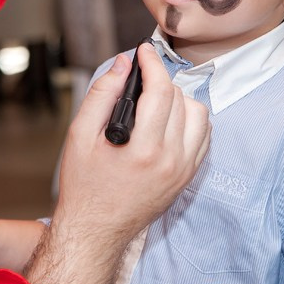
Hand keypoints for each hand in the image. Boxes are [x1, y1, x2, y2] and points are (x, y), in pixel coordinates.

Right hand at [26, 44, 208, 283]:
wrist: (95, 231)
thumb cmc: (83, 187)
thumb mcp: (79, 136)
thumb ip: (102, 95)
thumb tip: (123, 64)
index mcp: (145, 150)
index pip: (162, 91)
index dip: (152, 64)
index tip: (143, 51)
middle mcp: (172, 161)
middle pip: (181, 99)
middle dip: (160, 81)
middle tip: (139, 80)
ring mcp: (184, 171)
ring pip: (200, 115)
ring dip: (179, 100)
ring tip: (154, 102)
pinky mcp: (188, 177)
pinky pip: (203, 137)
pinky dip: (189, 120)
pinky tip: (166, 121)